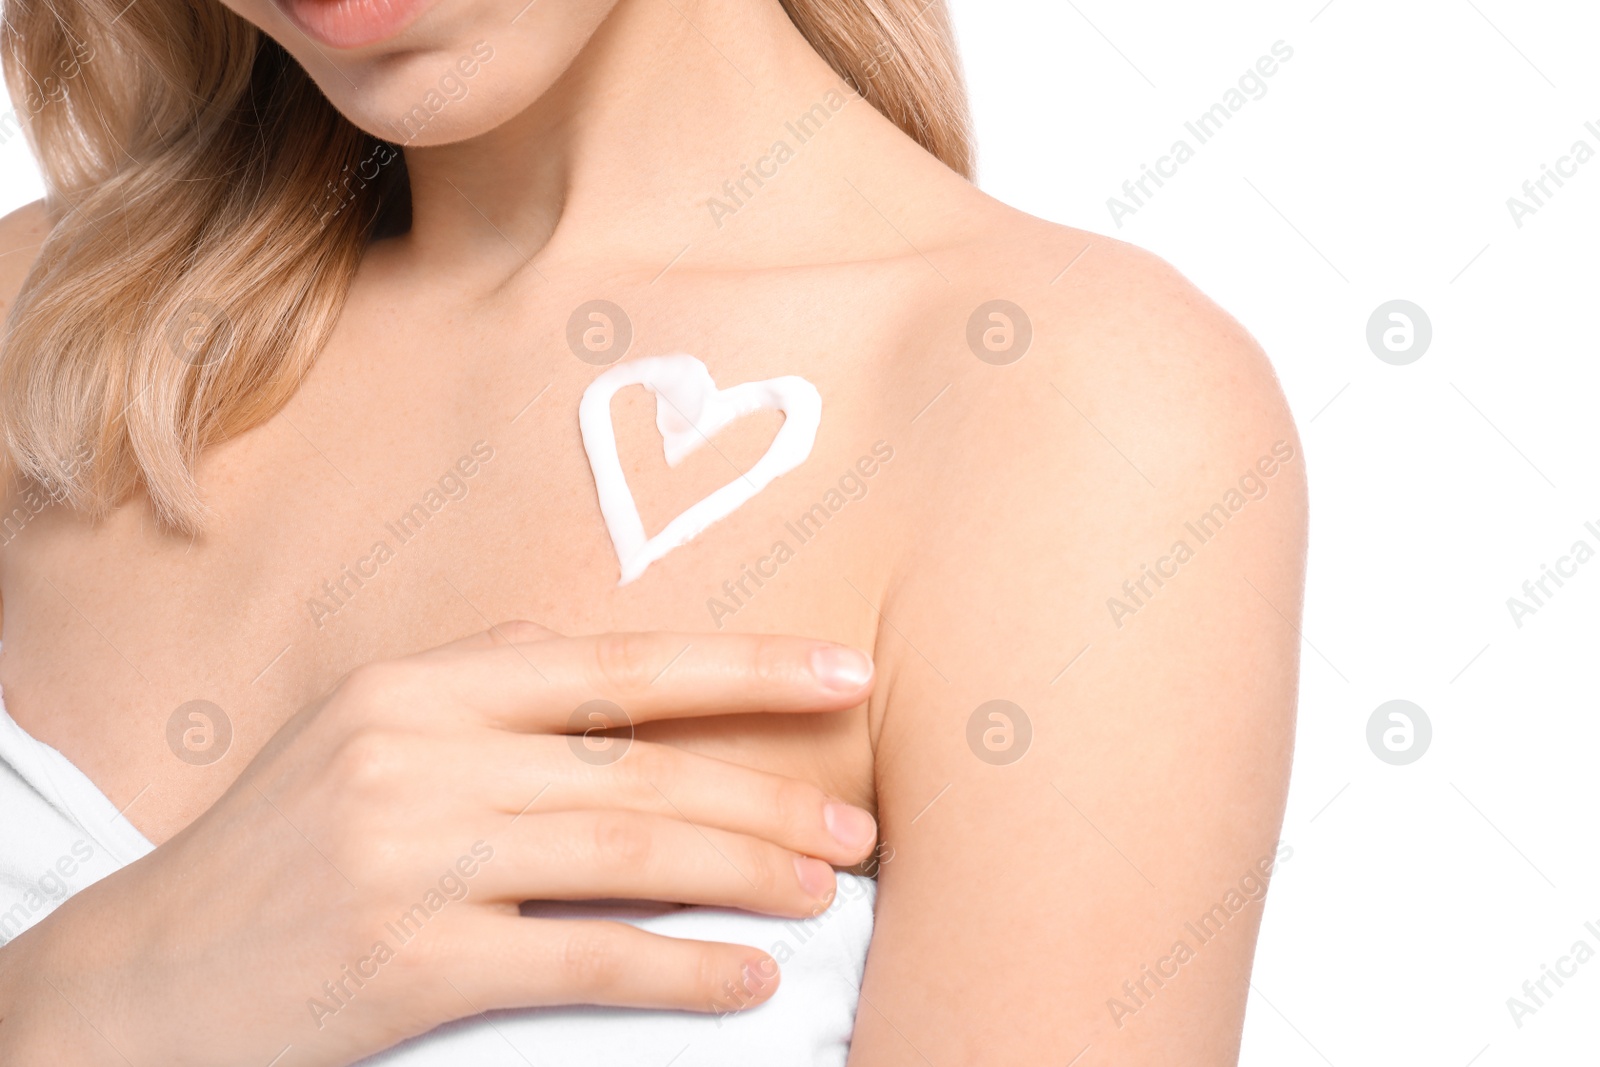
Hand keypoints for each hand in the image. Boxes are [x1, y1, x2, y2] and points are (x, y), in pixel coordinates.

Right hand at [0, 622, 877, 1066]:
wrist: (136, 983)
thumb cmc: (272, 850)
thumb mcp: (358, 733)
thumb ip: (479, 686)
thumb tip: (600, 653)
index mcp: (416, 687)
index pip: (615, 664)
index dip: (741, 666)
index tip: (841, 672)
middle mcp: (416, 755)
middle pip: (640, 764)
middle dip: (766, 792)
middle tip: (854, 823)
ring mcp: (409, 856)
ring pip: (628, 851)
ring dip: (746, 871)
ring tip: (826, 889)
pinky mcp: (406, 961)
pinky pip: (581, 958)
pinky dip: (679, 967)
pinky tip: (746, 976)